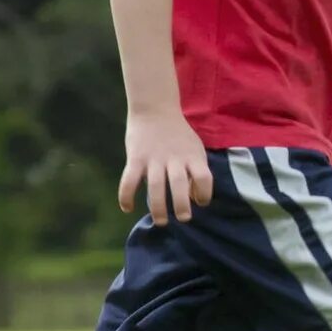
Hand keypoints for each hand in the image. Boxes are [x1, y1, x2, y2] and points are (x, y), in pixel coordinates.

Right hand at [119, 110, 212, 224]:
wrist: (155, 109)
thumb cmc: (178, 135)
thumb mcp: (194, 148)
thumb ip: (196, 170)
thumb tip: (194, 197)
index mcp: (193, 156)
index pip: (204, 177)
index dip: (205, 192)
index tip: (200, 202)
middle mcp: (174, 159)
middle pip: (179, 184)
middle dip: (182, 204)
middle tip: (183, 218)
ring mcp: (154, 159)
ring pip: (155, 186)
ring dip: (158, 206)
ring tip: (161, 221)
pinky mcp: (135, 158)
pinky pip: (129, 180)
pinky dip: (126, 195)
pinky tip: (127, 208)